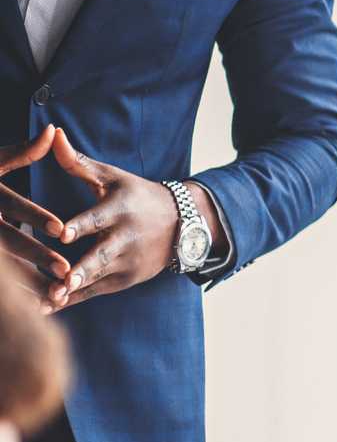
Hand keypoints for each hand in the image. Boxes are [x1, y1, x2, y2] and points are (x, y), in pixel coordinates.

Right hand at [0, 128, 69, 309]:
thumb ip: (23, 152)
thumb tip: (54, 131)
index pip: (12, 204)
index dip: (34, 216)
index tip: (61, 229)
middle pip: (6, 239)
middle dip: (34, 255)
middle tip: (65, 271)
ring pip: (3, 265)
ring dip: (27, 281)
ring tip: (57, 296)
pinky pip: (1, 279)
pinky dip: (16, 293)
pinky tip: (37, 305)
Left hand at [49, 129, 181, 308]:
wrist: (183, 224)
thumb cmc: (137, 196)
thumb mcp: (113, 177)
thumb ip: (78, 162)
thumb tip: (53, 133)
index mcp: (119, 211)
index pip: (97, 219)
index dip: (80, 226)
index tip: (62, 234)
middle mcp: (125, 239)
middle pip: (100, 256)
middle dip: (82, 269)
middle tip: (63, 280)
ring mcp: (127, 263)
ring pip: (95, 278)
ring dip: (72, 289)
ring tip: (50, 299)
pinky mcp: (125, 280)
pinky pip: (94, 292)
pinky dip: (73, 300)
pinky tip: (47, 307)